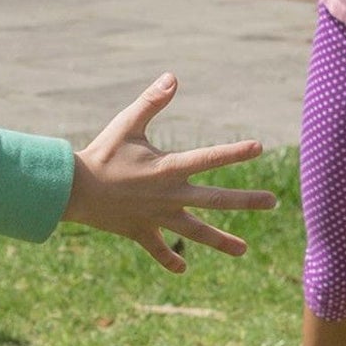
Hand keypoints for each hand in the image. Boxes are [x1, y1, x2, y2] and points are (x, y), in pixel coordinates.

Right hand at [64, 73, 275, 271]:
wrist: (73, 190)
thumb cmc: (101, 153)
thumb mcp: (127, 124)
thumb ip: (151, 102)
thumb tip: (173, 77)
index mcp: (168, 169)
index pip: (209, 158)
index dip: (235, 152)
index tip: (259, 147)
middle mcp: (169, 196)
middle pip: (215, 200)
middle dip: (246, 201)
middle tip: (272, 202)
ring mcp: (157, 217)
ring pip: (195, 232)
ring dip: (221, 241)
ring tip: (244, 250)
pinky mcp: (141, 232)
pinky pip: (158, 250)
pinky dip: (170, 259)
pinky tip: (183, 268)